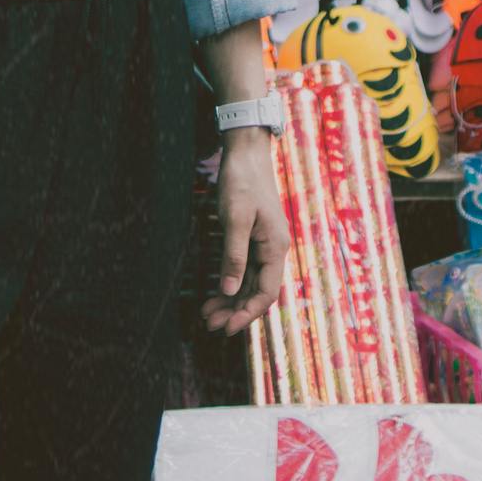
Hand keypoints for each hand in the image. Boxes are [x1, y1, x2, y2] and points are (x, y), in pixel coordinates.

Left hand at [201, 130, 289, 338]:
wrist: (246, 152)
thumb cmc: (242, 181)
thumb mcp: (235, 218)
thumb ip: (233, 255)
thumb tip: (230, 290)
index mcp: (275, 247)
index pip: (266, 293)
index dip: (247, 313)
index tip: (227, 328)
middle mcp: (273, 249)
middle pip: (257, 291)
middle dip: (234, 310)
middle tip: (209, 325)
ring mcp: (264, 244)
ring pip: (249, 282)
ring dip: (229, 299)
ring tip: (206, 314)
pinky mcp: (253, 237)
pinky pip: (243, 268)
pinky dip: (229, 281)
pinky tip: (214, 294)